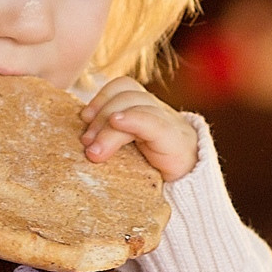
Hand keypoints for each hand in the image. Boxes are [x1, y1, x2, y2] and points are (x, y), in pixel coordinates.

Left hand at [81, 78, 198, 181]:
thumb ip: (110, 137)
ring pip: (136, 106)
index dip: (101, 97)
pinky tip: (118, 123)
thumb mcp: (127, 150)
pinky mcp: (174, 138)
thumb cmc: (152, 168)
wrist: (190, 184)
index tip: (84, 119)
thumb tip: (81, 140)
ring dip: (109, 127)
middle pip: (126, 95)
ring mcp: (167, 121)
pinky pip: (153, 121)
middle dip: (100, 116)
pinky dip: (133, 119)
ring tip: (95, 151)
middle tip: (86, 142)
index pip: (122, 87)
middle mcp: (155, 110)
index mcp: (143, 108)